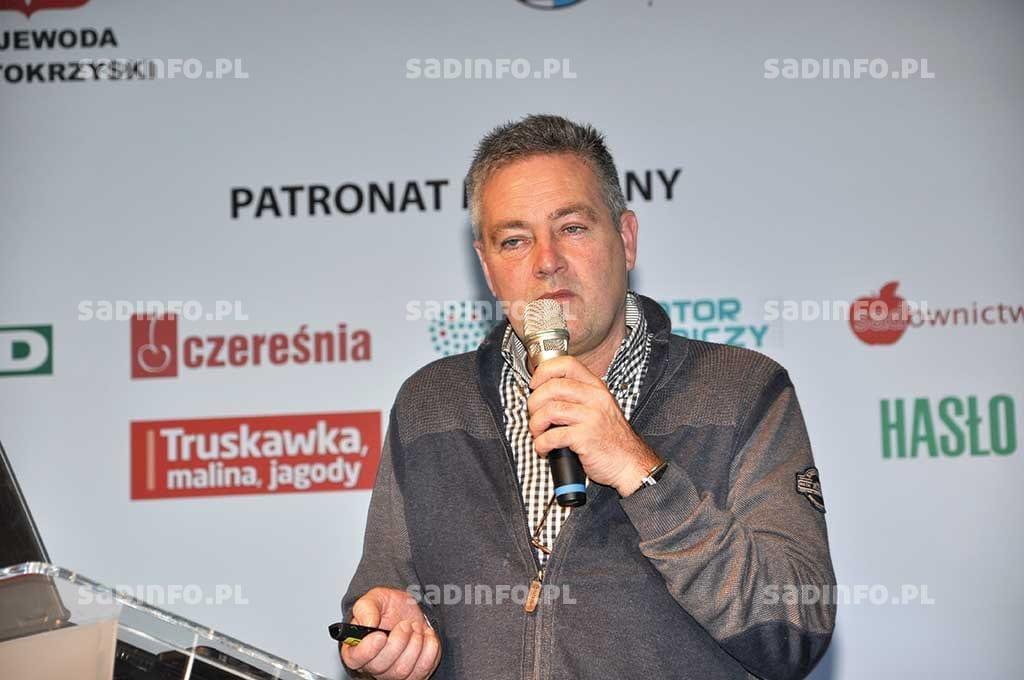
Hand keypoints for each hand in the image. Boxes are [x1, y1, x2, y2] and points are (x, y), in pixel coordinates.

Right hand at [340, 587, 441, 679]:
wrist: (411, 611)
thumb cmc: (389, 608)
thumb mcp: (374, 599)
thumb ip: (366, 608)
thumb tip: (368, 623)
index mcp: (356, 647)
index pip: (355, 659)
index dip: (367, 649)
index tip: (380, 635)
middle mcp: (372, 665)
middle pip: (381, 667)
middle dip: (398, 640)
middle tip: (405, 624)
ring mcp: (393, 673)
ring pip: (403, 670)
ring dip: (414, 642)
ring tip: (414, 627)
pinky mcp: (414, 674)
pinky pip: (424, 668)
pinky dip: (429, 648)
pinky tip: (425, 636)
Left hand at [527, 356, 660, 496]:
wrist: (630, 462)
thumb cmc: (612, 438)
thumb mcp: (600, 407)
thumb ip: (579, 396)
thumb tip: (545, 392)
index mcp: (596, 387)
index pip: (567, 364)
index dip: (544, 371)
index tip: (535, 384)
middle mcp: (595, 398)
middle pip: (553, 387)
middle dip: (534, 402)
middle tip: (533, 415)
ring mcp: (592, 417)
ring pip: (550, 410)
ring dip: (535, 424)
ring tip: (538, 433)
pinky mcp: (586, 438)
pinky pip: (553, 436)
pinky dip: (541, 443)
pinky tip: (544, 448)